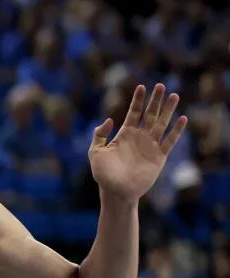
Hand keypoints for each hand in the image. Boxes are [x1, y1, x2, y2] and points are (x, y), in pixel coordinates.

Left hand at [89, 84, 187, 202]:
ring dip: (168, 110)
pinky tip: (182, 118)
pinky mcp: (159, 156)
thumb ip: (99, 135)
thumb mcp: (95, 152)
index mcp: (125, 134)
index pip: (134, 113)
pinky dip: (176, 130)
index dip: (138, 100)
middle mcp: (139, 137)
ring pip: (162, 124)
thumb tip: (109, 120)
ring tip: (174, 96)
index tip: (141, 87)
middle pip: (150, 114)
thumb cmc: (103, 174)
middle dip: (156, 100)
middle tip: (161, 85)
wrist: (116, 191)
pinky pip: (170, 141)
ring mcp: (150, 146)